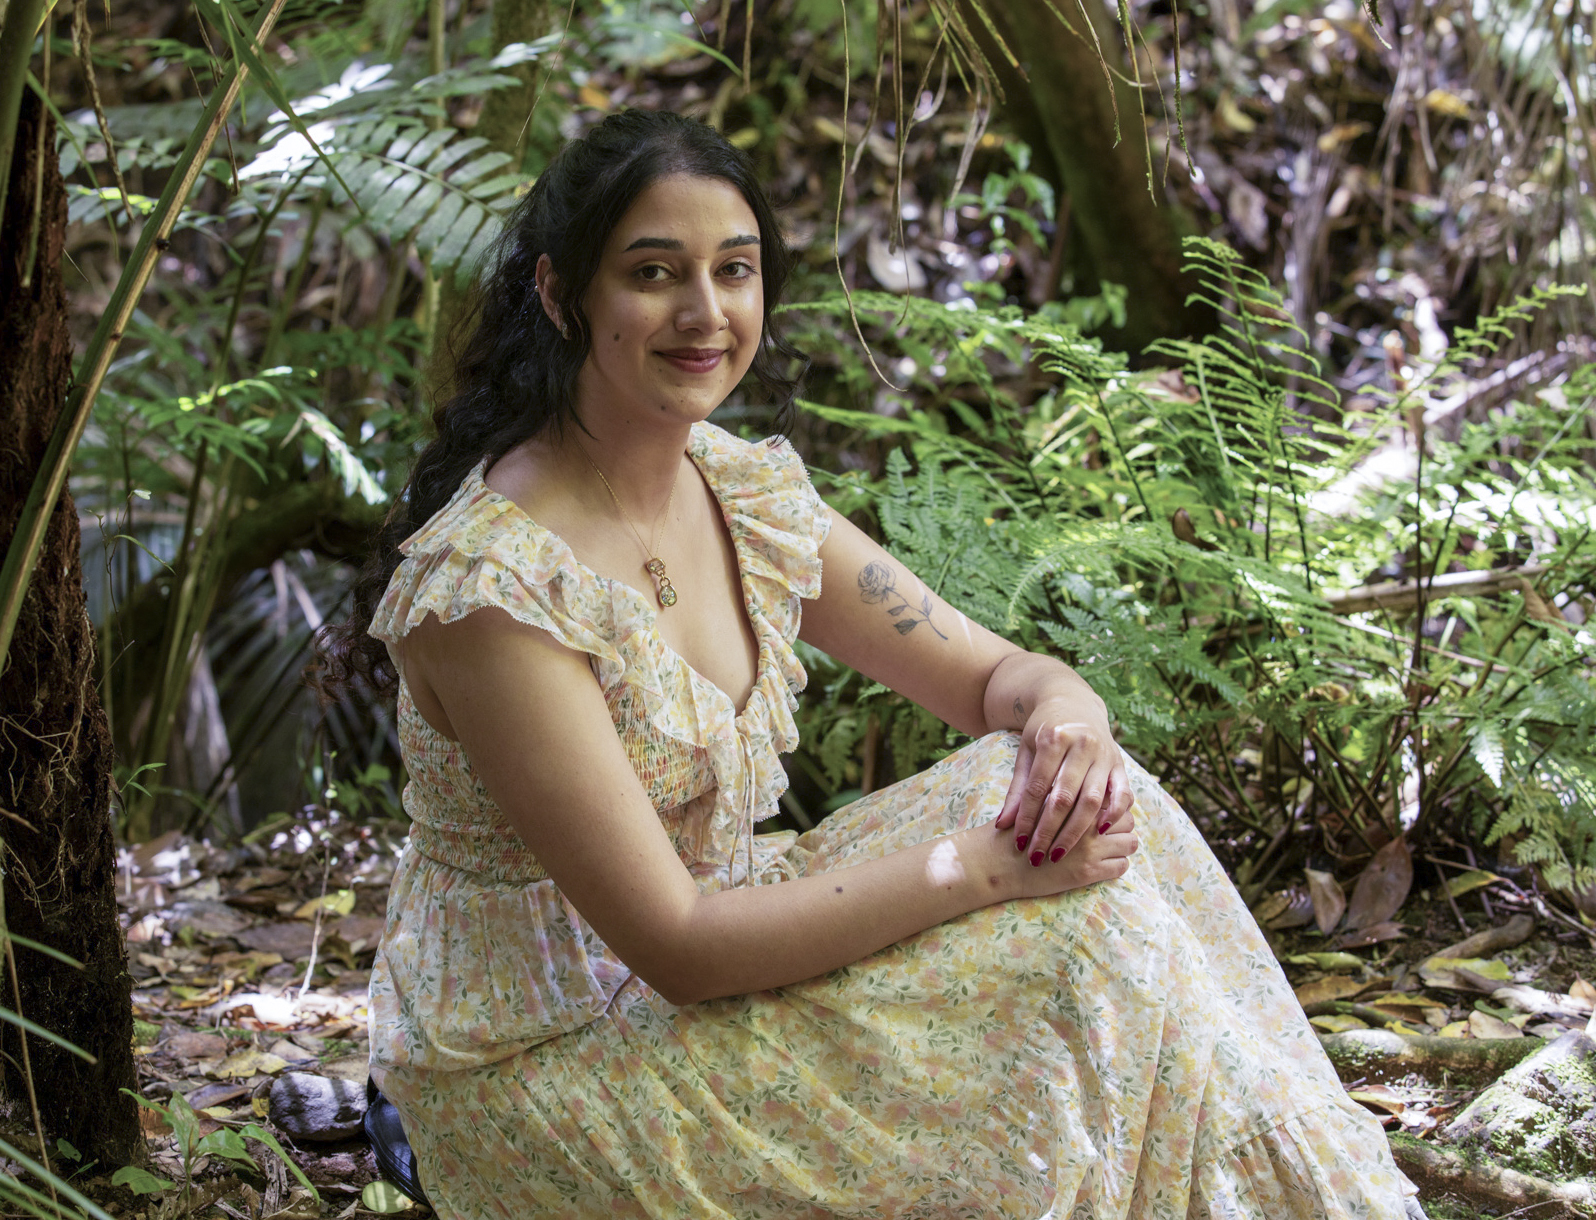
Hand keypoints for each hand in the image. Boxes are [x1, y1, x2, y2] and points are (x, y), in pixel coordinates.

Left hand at [993, 700, 1136, 868]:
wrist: (1073, 702)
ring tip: (1060, 854)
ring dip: (1076, 831)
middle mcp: (1082, 745)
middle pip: (1064, 797)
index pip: (1037, 787)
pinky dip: (1114, 814)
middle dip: (1049, 831)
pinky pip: (1122, 792)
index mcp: (1053, 739)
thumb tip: (1003, 826)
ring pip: (1093, 800)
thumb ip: (1017, 789)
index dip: (1027, 817)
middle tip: (1037, 857)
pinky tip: (1101, 832)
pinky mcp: (1120, 763)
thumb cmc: (1043, 732)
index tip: (1018, 842)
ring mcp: (1104, 754)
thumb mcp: (1026, 753)